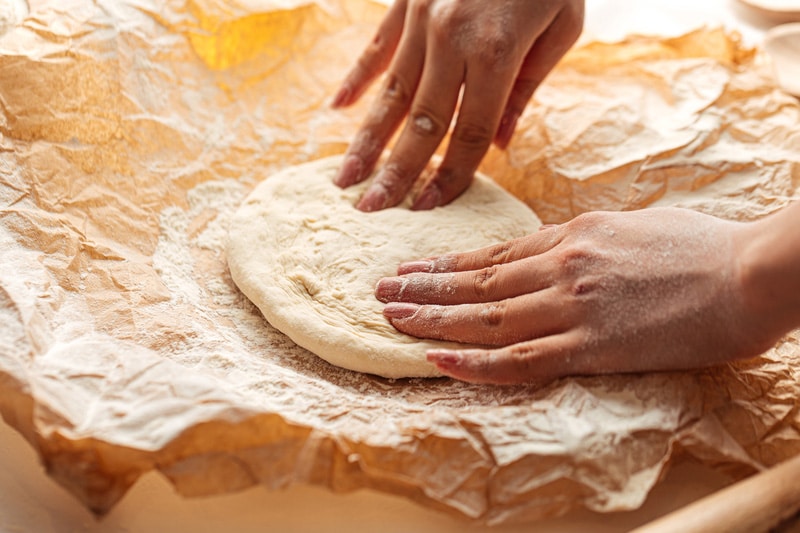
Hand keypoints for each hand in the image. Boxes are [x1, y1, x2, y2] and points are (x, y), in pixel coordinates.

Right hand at [332, 0, 583, 210]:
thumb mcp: (560, 27)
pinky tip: (337, 110)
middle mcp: (451, 40)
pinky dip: (356, 80)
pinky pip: (376, 48)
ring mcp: (422, 20)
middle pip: (421, 124)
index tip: (427, 208)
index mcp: (497, 53)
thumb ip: (526, 89)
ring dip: (366, 139)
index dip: (449, 176)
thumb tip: (500, 145)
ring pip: (390, 93)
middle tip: (369, 211)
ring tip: (345, 178)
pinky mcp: (405, 1)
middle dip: (395, 172)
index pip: (469, 134)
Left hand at [374, 208, 789, 384]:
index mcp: (571, 235)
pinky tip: (438, 358)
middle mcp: (561, 266)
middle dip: (423, 288)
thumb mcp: (628, 227)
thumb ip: (580, 242)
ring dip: (433, 319)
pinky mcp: (593, 345)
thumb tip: (549, 250)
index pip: (493, 255)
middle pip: (476, 283)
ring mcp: (573, 305)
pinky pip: (521, 357)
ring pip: (485, 317)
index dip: (446, 264)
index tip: (411, 268)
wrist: (751, 272)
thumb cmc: (700, 247)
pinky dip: (475, 360)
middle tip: (379, 290)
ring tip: (390, 318)